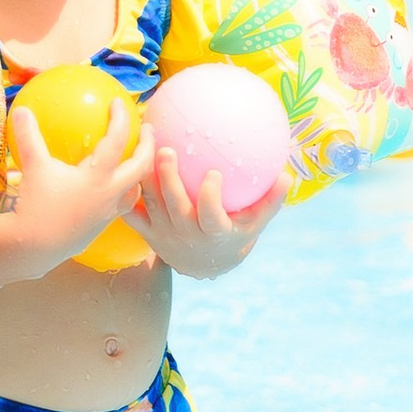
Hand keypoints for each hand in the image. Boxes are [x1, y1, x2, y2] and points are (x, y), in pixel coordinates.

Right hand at [7, 97, 156, 270]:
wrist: (36, 246)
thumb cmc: (36, 205)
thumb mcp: (33, 167)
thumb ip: (29, 137)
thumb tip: (21, 110)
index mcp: (98, 176)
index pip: (117, 141)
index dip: (120, 118)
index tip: (119, 103)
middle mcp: (110, 193)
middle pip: (141, 167)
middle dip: (149, 146)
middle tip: (147, 129)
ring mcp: (108, 212)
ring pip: (136, 191)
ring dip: (141, 173)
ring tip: (137, 162)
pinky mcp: (102, 225)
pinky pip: (122, 206)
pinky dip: (124, 193)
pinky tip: (112, 189)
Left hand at [135, 143, 279, 277]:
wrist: (203, 267)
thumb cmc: (233, 236)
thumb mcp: (254, 224)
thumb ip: (270, 201)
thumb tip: (287, 175)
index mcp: (213, 233)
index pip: (210, 216)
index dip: (210, 197)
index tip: (213, 174)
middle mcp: (186, 234)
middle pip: (174, 205)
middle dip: (168, 178)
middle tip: (166, 149)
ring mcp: (164, 234)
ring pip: (151, 204)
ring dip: (146, 176)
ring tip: (144, 144)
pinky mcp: (148, 233)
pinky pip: (132, 212)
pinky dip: (127, 193)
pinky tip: (125, 163)